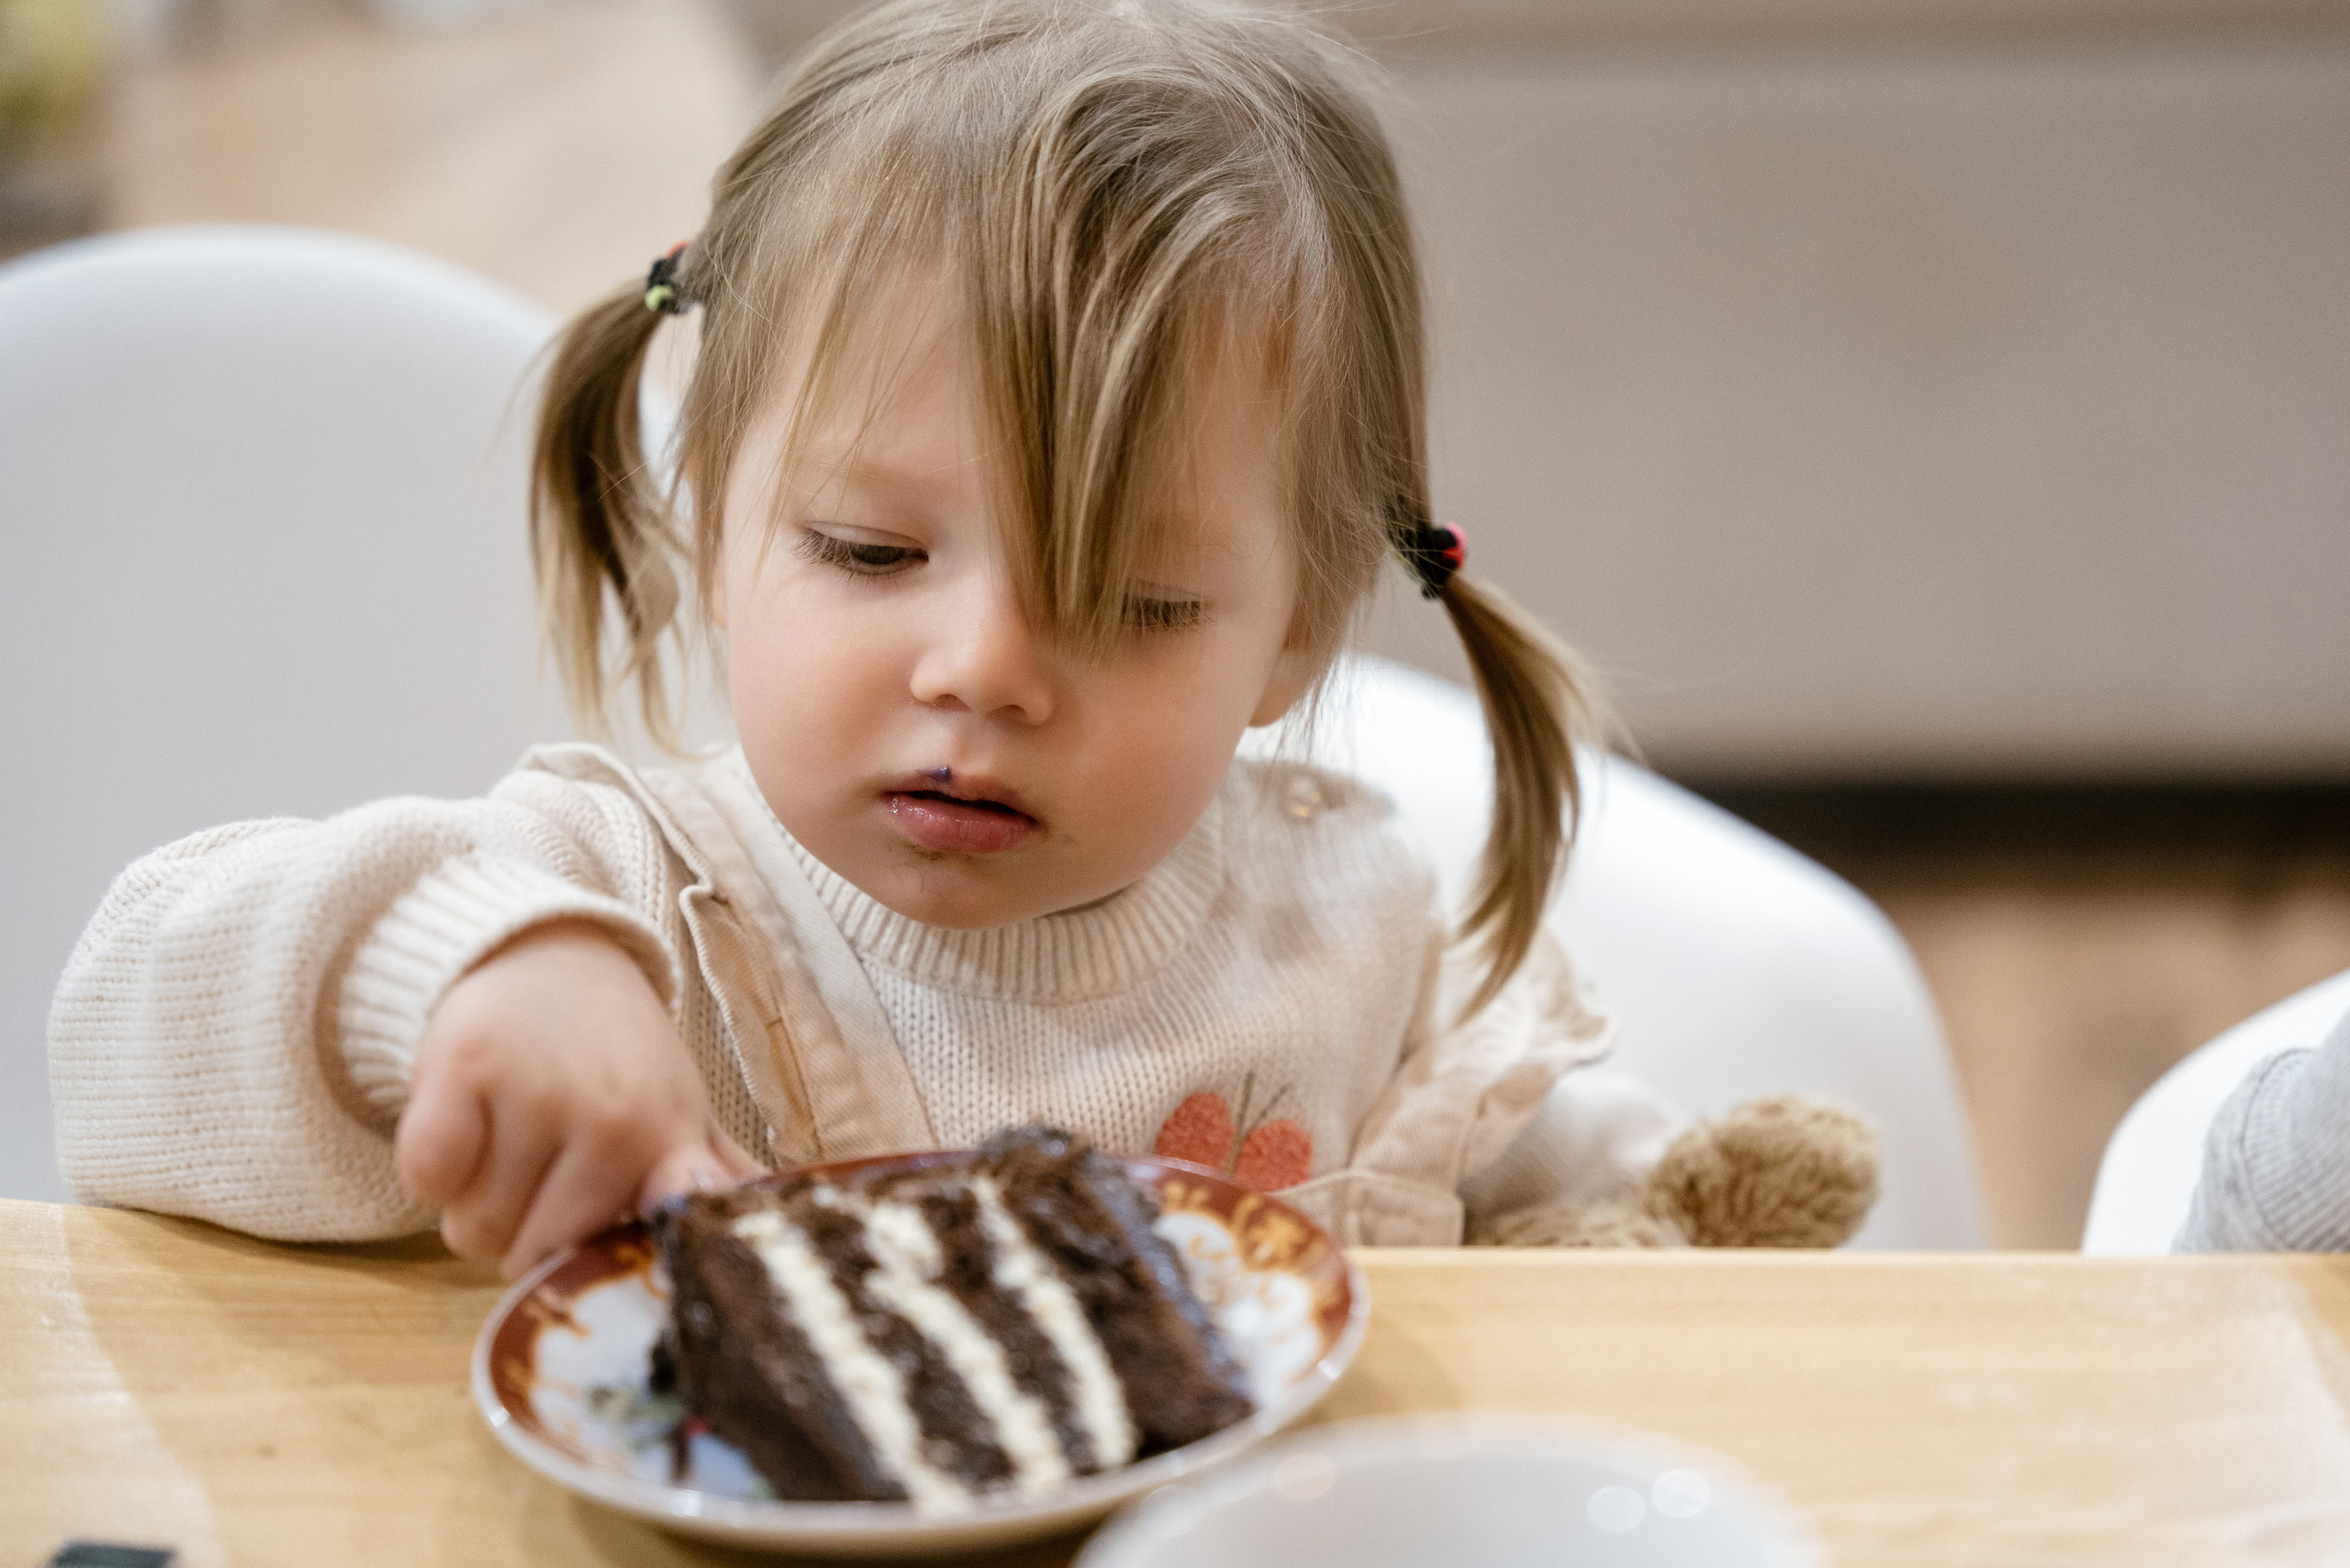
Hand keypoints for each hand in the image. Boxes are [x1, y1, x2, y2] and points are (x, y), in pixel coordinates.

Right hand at [394, 920, 764, 1276]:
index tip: (638, 1266)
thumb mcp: (679, 1108)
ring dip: (476, 1203)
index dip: (652, 1254)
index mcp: (671, 1135)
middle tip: (541, 1167)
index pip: (672, 1216)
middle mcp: (612, 1117)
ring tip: (508, 1136)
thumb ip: (711, 1179)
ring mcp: (536, 1090)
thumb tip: (767, 1235)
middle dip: (523, 1232)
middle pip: (533, 1255)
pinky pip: (425, 1179)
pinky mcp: (461, 1065)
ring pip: (473, 1230)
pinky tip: (467, 1119)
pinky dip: (432, 1167)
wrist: (550, 954)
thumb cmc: (617, 1055)